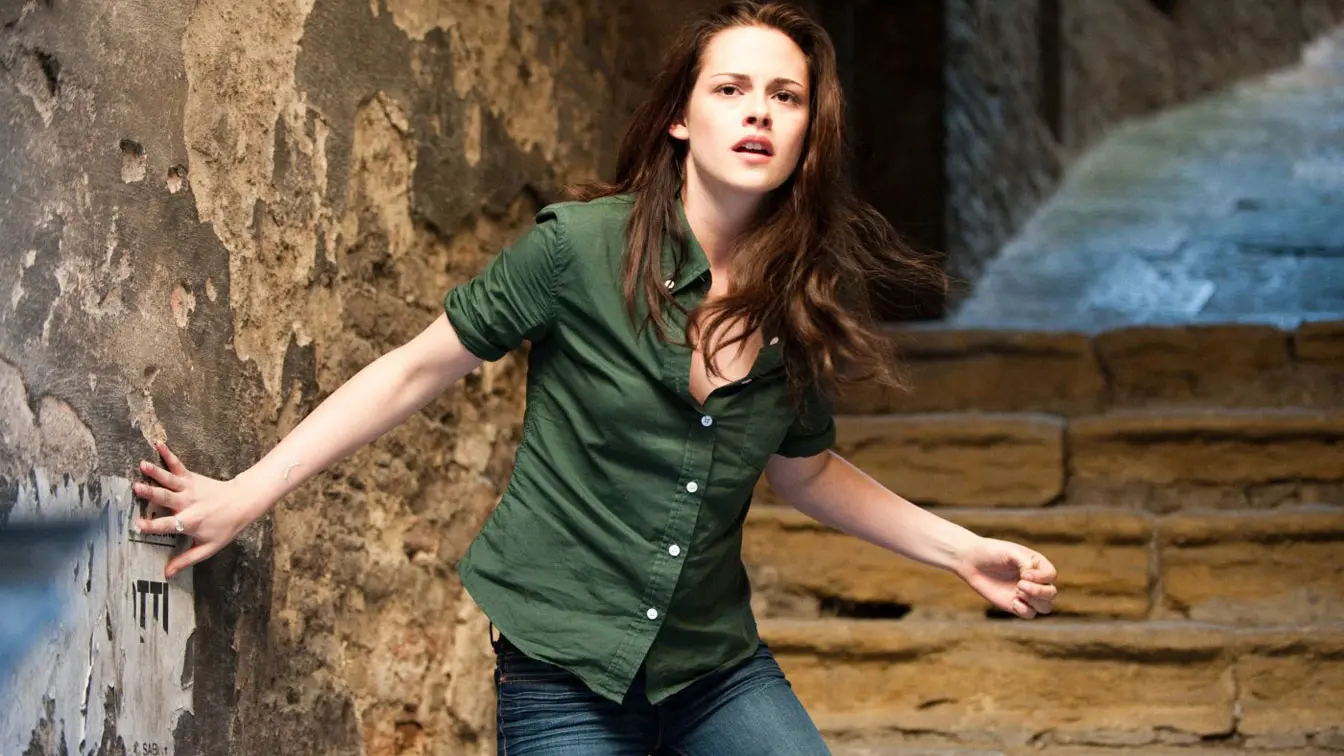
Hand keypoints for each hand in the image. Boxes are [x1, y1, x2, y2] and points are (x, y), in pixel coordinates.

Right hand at [133, 441, 264, 578]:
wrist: (243, 502)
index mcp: (190, 521)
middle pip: (166, 498)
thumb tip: (166, 574)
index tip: (137, 525)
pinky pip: (178, 465)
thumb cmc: (225, 526)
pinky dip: (169, 455)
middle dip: (151, 493)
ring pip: (170, 480)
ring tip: (142, 464)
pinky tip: (159, 445)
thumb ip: (187, 559)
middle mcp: (188, 503)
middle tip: (136, 487)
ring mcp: (189, 488)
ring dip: (155, 472)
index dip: (152, 526)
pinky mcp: (192, 478)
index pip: (167, 525)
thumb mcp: (209, 547)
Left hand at [955, 537, 1057, 618]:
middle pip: (1051, 593)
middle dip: (1039, 591)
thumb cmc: (991, 552)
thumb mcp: (1010, 552)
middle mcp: (1035, 581)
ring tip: (1017, 592)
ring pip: (1045, 606)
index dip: (1042, 577)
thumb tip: (1032, 579)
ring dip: (1035, 602)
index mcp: (1036, 565)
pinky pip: (1030, 614)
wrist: (971, 561)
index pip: (1051, 575)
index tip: (1024, 573)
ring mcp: (1026, 594)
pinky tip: (1013, 601)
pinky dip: (1025, 610)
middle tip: (1020, 585)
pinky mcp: (1015, 604)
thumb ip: (1025, 562)